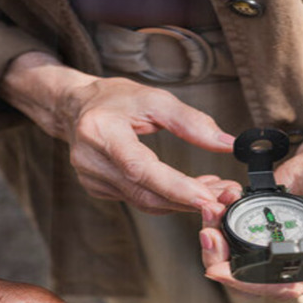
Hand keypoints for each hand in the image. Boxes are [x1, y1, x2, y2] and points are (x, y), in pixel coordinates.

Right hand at [0, 52, 238, 214]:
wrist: (75, 107)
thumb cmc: (114, 99)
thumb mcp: (154, 99)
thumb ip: (192, 122)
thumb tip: (227, 144)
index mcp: (100, 132)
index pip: (142, 169)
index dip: (176, 187)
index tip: (208, 197)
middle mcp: (91, 161)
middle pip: (147, 194)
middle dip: (190, 200)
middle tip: (225, 197)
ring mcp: (92, 180)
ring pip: (147, 203)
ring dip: (184, 203)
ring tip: (216, 194)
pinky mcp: (99, 190)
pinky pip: (141, 201)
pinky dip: (169, 200)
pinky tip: (192, 193)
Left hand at [200, 91, 302, 297]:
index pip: (278, 288)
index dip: (248, 285)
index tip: (221, 272)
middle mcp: (292, 259)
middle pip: (248, 278)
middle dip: (222, 260)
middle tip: (208, 235)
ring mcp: (273, 240)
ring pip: (236, 256)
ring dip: (216, 240)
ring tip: (209, 214)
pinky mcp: (260, 220)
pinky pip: (233, 229)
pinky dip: (220, 218)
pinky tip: (215, 202)